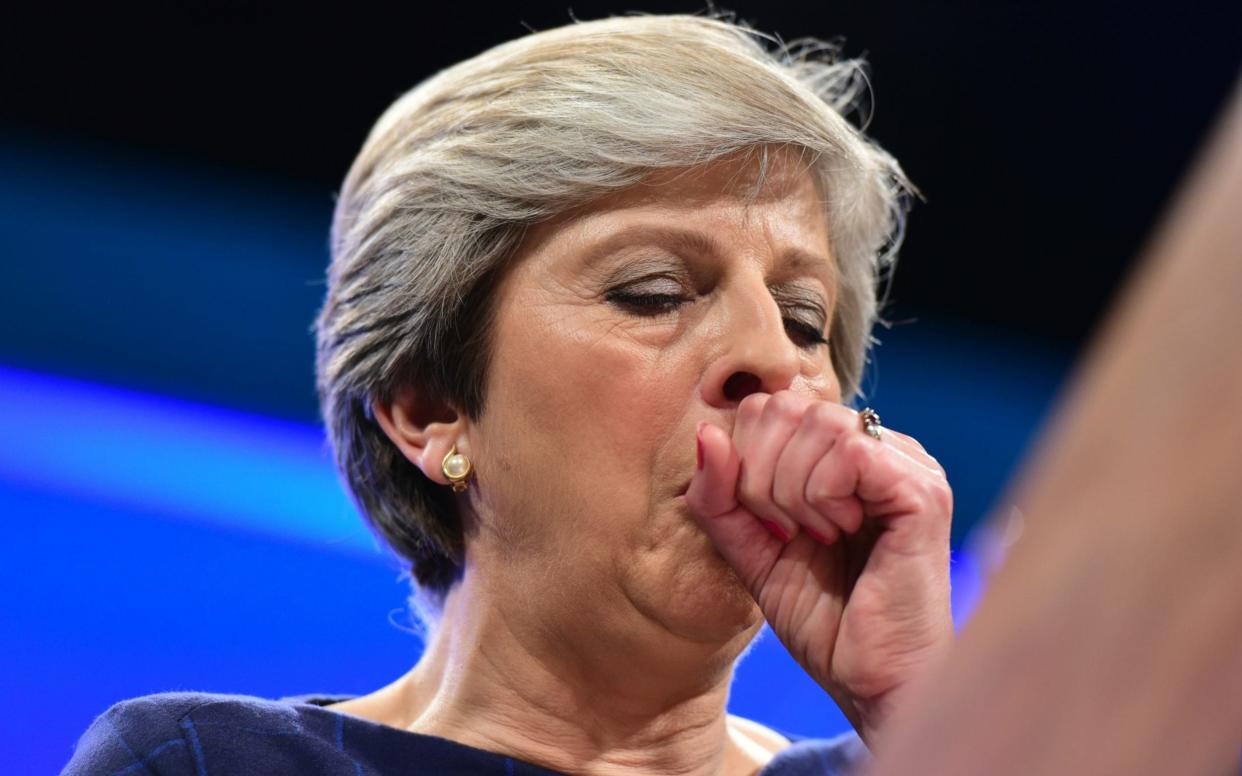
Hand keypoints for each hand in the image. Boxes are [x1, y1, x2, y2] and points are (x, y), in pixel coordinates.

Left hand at [685, 390, 953, 746]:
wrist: (872, 684)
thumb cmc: (824, 620)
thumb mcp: (750, 551)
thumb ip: (720, 497)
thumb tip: (707, 432)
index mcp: (842, 454)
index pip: (770, 406)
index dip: (744, 459)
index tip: (765, 523)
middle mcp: (879, 447)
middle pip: (788, 405)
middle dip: (761, 472)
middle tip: (783, 530)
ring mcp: (906, 464)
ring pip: (820, 422)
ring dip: (791, 488)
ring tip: (814, 536)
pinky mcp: (922, 491)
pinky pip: (851, 452)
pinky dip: (822, 494)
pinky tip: (838, 532)